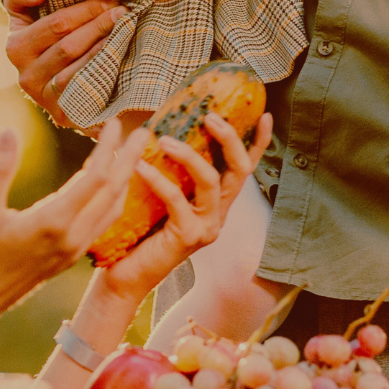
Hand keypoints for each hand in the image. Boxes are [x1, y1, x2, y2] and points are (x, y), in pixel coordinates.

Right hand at [0, 121, 147, 329]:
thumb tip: (8, 131)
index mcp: (55, 222)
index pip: (95, 178)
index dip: (109, 148)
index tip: (116, 123)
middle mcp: (72, 237)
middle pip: (113, 192)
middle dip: (130, 160)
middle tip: (145, 132)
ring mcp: (72, 249)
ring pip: (112, 210)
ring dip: (125, 180)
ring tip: (131, 157)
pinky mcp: (67, 257)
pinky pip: (102, 223)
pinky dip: (111, 199)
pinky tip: (105, 189)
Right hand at [3, 0, 124, 131]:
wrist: (52, 78)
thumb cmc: (44, 36)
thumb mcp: (24, 11)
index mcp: (16, 48)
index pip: (55, 25)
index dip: (85, 10)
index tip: (108, 0)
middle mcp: (26, 77)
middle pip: (69, 47)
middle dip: (99, 26)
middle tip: (122, 12)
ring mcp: (45, 99)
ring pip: (79, 71)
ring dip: (105, 49)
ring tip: (125, 30)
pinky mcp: (64, 115)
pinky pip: (87, 92)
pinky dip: (105, 73)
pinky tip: (120, 58)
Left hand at [95, 112, 274, 306]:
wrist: (124, 275)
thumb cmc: (138, 230)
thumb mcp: (159, 193)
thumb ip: (170, 169)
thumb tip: (160, 126)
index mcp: (217, 201)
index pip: (245, 168)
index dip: (259, 142)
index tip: (264, 114)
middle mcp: (219, 214)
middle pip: (240, 170)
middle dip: (229, 139)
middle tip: (208, 116)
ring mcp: (208, 227)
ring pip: (210, 181)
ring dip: (188, 154)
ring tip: (164, 139)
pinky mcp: (189, 237)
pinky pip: (177, 199)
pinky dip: (158, 179)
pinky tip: (139, 166)